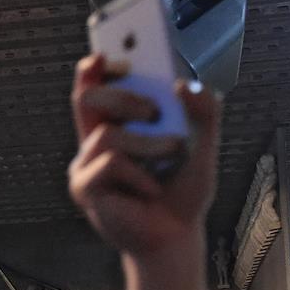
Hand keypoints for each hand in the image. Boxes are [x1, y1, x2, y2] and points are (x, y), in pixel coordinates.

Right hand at [68, 55, 220, 255]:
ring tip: (168, 160)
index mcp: (117, 123)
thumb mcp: (204, 145)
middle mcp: (95, 140)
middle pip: (87, 97)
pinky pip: (109, 164)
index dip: (95, 65)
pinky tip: (149, 190)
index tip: (109, 53)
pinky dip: (139, 176)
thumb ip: (205, 111)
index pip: (95, 84)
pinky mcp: (84, 188)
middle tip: (155, 111)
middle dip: (124, 96)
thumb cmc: (180, 192)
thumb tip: (185, 84)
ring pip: (107, 134)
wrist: (174, 237)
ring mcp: (86, 164)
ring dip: (147, 145)